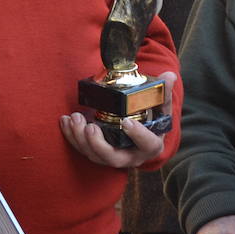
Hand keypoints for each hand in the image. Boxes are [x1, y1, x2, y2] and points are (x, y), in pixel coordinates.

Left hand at [60, 72, 176, 168]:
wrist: (139, 135)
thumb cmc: (151, 121)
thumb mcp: (161, 108)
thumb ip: (164, 92)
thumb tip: (169, 75)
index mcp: (150, 146)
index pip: (147, 145)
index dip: (138, 136)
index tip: (127, 121)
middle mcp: (130, 156)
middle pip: (113, 158)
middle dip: (98, 144)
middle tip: (91, 126)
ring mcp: (111, 157)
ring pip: (94, 155)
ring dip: (80, 138)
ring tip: (74, 118)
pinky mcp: (96, 154)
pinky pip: (81, 150)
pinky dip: (71, 136)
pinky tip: (65, 121)